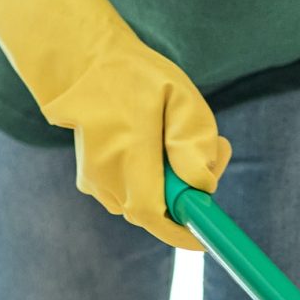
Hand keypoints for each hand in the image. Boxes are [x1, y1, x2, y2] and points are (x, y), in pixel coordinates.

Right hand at [0, 0, 230, 249]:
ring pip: (144, 201)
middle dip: (188, 193)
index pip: (156, 216)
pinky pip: (130, 191)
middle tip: (216, 151)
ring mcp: (94, 182)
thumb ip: (194, 140)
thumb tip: (202, 184)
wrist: (83, 62)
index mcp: (127, 157)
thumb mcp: (178, 96)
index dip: (183, 232)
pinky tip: (157, 143)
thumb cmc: (135, 76)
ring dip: (170, 183)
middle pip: (157, 210)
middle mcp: (106, 179)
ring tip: (182, 136)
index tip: (205, 238)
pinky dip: (151, 178)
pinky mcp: (90, 179)